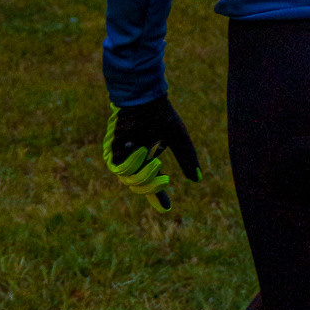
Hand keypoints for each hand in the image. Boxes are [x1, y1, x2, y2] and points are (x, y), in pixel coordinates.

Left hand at [102, 95, 201, 212]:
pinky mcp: (112, 153)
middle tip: (165, 180)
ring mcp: (122, 157)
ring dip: (145, 175)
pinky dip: (133, 164)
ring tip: (155, 161)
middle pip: (141, 186)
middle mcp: (134, 160)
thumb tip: (197, 179)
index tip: (166, 209)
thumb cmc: (160, 115)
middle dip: (153, 188)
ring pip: (131, 182)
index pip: (151, 182)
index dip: (158, 197)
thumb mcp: (179, 140)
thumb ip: (187, 158)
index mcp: (148, 157)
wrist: (144, 100)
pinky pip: (122, 170)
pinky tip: (140, 149)